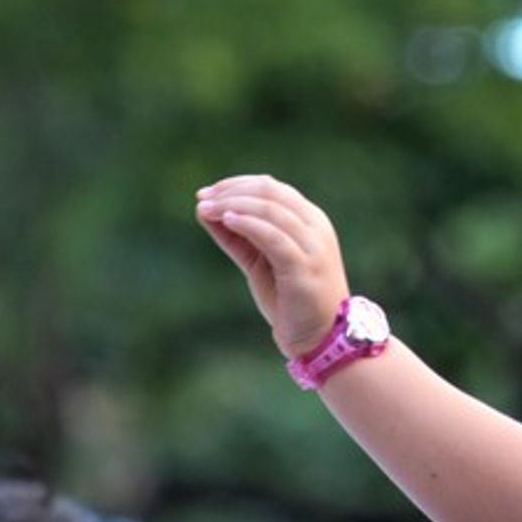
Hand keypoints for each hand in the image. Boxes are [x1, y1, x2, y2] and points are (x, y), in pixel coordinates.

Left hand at [195, 174, 348, 358]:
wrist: (319, 338)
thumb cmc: (289, 299)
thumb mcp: (259, 261)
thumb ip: (238, 236)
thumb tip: (204, 210)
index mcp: (310, 220)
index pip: (272, 187)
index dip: (237, 184)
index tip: (207, 193)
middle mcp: (315, 227)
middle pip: (270, 192)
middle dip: (232, 191)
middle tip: (203, 199)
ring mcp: (313, 246)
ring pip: (271, 210)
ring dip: (234, 205)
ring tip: (206, 210)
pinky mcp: (304, 266)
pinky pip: (273, 237)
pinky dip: (248, 224)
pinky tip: (226, 221)